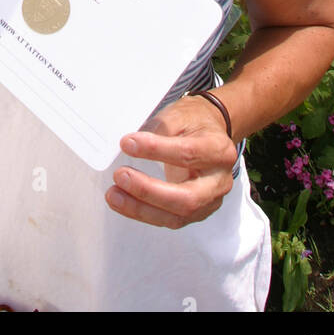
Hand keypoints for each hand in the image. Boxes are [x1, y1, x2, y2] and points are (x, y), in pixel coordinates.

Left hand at [105, 94, 237, 229]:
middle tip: (121, 176)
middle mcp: (219, 180)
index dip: (155, 150)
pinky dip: (143, 212)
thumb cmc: (195, 123)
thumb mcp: (179, 115)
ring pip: (177, 215)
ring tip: (114, 194)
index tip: (127, 144)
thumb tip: (131, 144)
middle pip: (187, 197)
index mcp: (219, 150)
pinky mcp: (197, 212)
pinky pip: (169, 219)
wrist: (210, 133)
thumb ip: (158, 129)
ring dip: (141, 207)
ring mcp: (210, 200)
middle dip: (149, 190)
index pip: (187, 154)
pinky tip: (124, 202)